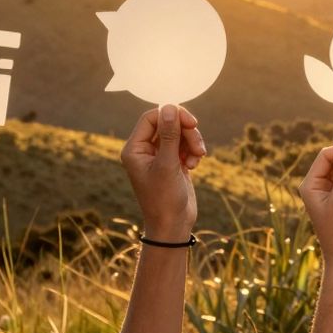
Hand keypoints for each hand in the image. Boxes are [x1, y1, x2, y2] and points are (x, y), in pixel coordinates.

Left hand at [120, 105, 207, 240]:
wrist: (172, 225)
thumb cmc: (164, 198)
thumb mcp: (168, 164)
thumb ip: (170, 135)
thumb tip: (169, 107)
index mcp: (134, 149)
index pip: (152, 118)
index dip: (172, 115)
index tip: (191, 123)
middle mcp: (145, 150)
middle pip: (168, 124)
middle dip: (186, 131)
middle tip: (198, 145)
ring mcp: (160, 156)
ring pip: (179, 133)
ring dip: (192, 142)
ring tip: (198, 158)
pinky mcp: (173, 161)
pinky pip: (185, 144)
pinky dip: (193, 151)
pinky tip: (195, 164)